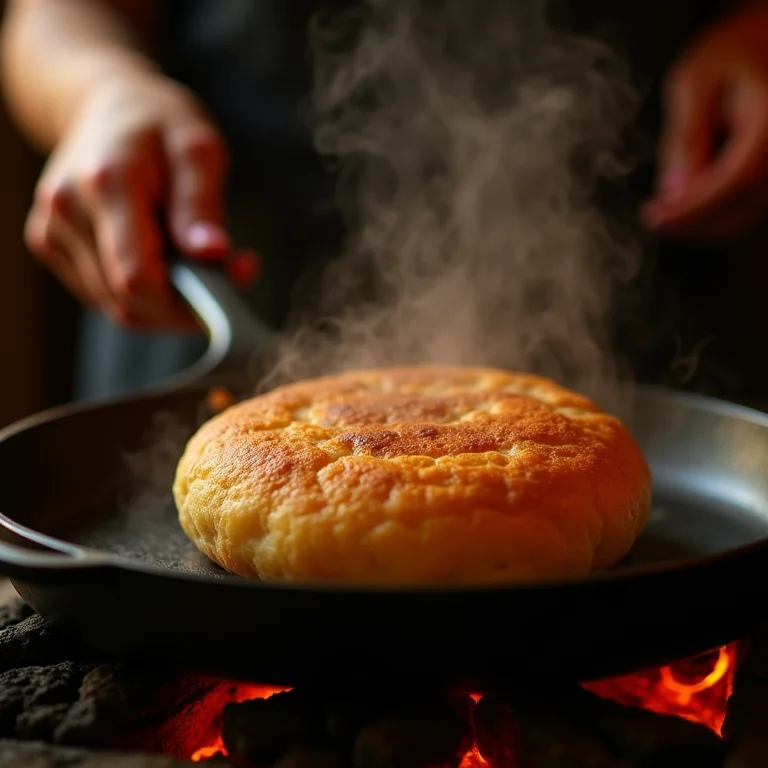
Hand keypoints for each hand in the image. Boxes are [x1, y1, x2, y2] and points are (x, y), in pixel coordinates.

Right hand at [24, 71, 257, 329]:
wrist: (105, 105)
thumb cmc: (160, 125)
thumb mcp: (198, 148)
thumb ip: (202, 204)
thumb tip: (213, 254)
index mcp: (108, 182)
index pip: (138, 277)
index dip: (186, 303)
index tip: (229, 288)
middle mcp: (68, 209)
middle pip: (128, 301)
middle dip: (182, 307)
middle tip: (223, 278)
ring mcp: (51, 228)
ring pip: (115, 307)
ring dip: (163, 303)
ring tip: (191, 264)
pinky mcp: (48, 242)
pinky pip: (101, 296)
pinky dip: (138, 295)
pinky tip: (159, 261)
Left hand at [641, 3, 767, 239]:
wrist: (763, 38)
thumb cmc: (729, 53)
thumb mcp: (694, 83)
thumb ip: (685, 137)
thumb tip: (673, 190)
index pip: (734, 182)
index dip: (691, 209)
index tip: (653, 218)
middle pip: (741, 207)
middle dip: (691, 221)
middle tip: (652, 217)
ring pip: (745, 214)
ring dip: (701, 222)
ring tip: (663, 210)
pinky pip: (747, 205)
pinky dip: (715, 212)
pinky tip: (685, 202)